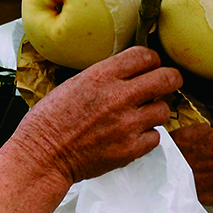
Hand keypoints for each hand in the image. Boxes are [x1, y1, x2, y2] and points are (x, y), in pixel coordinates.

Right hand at [0, 48, 179, 212]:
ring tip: (140, 114)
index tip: (151, 65)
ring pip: (164, 109)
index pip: (145, 55)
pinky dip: (147, 135)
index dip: (152, 59)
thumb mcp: (74, 83)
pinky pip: (156, 137)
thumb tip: (131, 72)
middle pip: (167, 79)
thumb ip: (105, 76)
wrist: (42, 156)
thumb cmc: (50, 119)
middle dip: (170, 79)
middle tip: (166, 84)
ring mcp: (127, 124)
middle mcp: (119, 97)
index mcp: (101, 76)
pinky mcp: (131, 149)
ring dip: (155, 110)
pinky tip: (131, 135)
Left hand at [172, 121, 212, 206]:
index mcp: (183, 139)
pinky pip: (195, 193)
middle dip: (177, 162)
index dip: (173, 145)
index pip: (167, 142)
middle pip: (170, 163)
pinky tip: (212, 185)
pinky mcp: (201, 197)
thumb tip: (195, 138)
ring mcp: (189, 181)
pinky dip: (201, 189)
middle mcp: (181, 161)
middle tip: (192, 161)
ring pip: (180, 180)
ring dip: (186, 177)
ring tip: (204, 174)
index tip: (179, 147)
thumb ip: (199, 134)